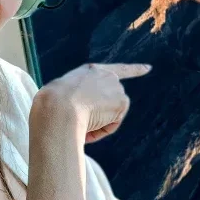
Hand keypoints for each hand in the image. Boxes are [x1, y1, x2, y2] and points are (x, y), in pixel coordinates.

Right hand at [33, 63, 151, 142]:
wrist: (58, 107)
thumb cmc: (51, 105)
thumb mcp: (62, 98)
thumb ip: (79, 102)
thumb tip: (87, 122)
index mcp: (90, 71)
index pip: (117, 70)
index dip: (134, 70)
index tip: (148, 69)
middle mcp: (107, 75)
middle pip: (111, 103)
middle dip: (100, 116)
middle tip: (79, 122)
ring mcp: (116, 87)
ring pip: (111, 115)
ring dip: (98, 124)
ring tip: (80, 121)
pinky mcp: (122, 101)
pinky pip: (112, 124)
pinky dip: (102, 130)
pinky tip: (89, 125)